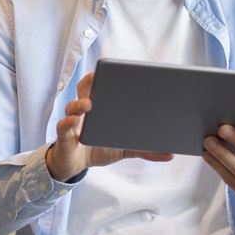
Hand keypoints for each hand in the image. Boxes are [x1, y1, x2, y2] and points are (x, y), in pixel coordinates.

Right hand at [47, 72, 174, 180]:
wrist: (76, 165)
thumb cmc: (98, 149)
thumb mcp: (125, 149)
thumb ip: (145, 149)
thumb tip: (171, 154)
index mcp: (99, 109)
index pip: (101, 88)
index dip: (107, 77)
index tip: (118, 69)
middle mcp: (84, 112)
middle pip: (84, 89)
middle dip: (90, 81)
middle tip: (98, 76)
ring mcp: (72, 123)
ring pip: (72, 106)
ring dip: (79, 103)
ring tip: (89, 104)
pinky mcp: (64, 137)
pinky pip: (63, 127)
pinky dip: (67, 123)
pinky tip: (73, 121)